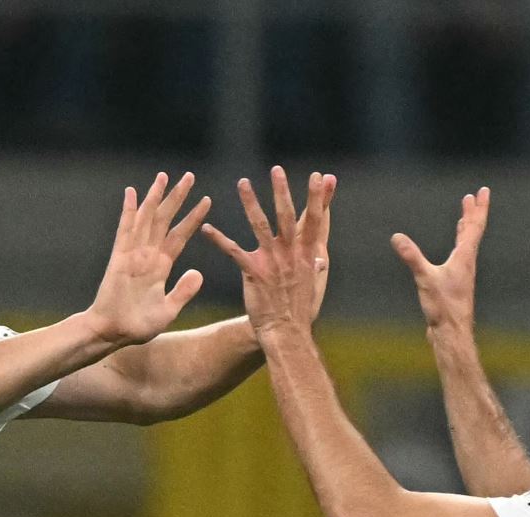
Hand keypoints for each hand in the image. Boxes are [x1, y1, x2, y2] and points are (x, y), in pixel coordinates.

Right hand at [85, 171, 210, 347]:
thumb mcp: (168, 310)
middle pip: (165, 220)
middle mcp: (148, 255)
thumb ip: (183, 291)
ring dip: (155, 197)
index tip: (207, 200)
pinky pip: (125, 230)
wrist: (113, 332)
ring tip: (164, 177)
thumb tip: (199, 273)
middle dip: (177, 198)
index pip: (180, 236)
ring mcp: (133, 254)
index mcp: (161, 266)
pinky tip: (132, 193)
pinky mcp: (118, 258)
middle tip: (189, 176)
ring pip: (147, 219)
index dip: (193, 218)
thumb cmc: (137, 325)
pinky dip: (129, 212)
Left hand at [201, 166, 335, 337]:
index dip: (320, 198)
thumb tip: (320, 256)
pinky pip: (233, 251)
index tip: (323, 177)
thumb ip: (315, 266)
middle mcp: (292, 254)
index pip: (317, 220)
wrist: (287, 332)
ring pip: (260, 225)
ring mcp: (273, 261)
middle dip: (283, 192)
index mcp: (309, 255)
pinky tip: (206, 228)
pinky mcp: (254, 272)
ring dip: (251, 203)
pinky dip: (219, 239)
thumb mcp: (314, 286)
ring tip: (242, 183)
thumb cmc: (300, 310)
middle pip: (288, 216)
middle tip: (278, 170)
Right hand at [390, 186, 489, 332]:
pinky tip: (454, 250)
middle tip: (475, 196)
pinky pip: (459, 257)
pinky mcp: (456, 284)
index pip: (474, 226)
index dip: (479, 208)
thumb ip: (412, 256)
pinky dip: (458, 245)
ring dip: (466, 228)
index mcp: (464, 258)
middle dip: (473, 213)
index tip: (483, 191)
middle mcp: (466, 263)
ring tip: (465, 216)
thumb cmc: (443, 308)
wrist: (452, 334)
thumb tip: (396, 237)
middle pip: (473, 232)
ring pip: (467, 244)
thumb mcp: (425, 279)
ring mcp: (462, 274)